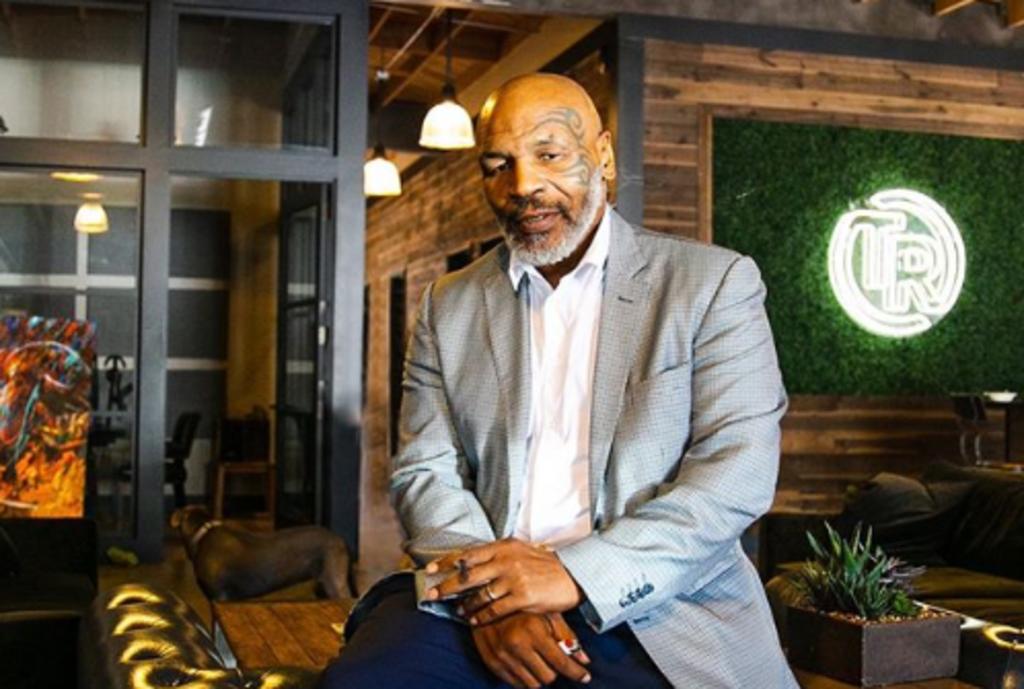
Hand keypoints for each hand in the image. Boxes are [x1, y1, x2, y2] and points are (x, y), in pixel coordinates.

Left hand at [426, 538, 582, 624]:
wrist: (572, 576)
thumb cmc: (544, 564)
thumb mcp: (520, 550)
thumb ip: (497, 554)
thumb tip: (470, 559)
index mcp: (504, 546)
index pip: (468, 553)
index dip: (447, 561)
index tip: (430, 568)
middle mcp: (506, 560)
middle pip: (468, 574)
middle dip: (447, 585)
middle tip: (432, 593)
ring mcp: (514, 579)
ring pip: (480, 594)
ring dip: (466, 605)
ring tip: (458, 610)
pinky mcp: (522, 596)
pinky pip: (495, 610)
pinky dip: (482, 616)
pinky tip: (475, 620)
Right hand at [471, 612, 590, 687]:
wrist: (483, 602)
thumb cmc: (521, 606)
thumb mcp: (546, 613)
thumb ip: (566, 636)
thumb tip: (585, 660)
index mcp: (533, 631)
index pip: (560, 662)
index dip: (576, 672)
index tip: (585, 676)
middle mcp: (517, 645)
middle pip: (548, 677)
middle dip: (554, 670)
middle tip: (552, 658)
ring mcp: (503, 656)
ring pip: (532, 684)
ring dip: (539, 675)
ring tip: (537, 659)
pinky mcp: (492, 664)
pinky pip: (516, 683)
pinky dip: (524, 677)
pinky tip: (525, 663)